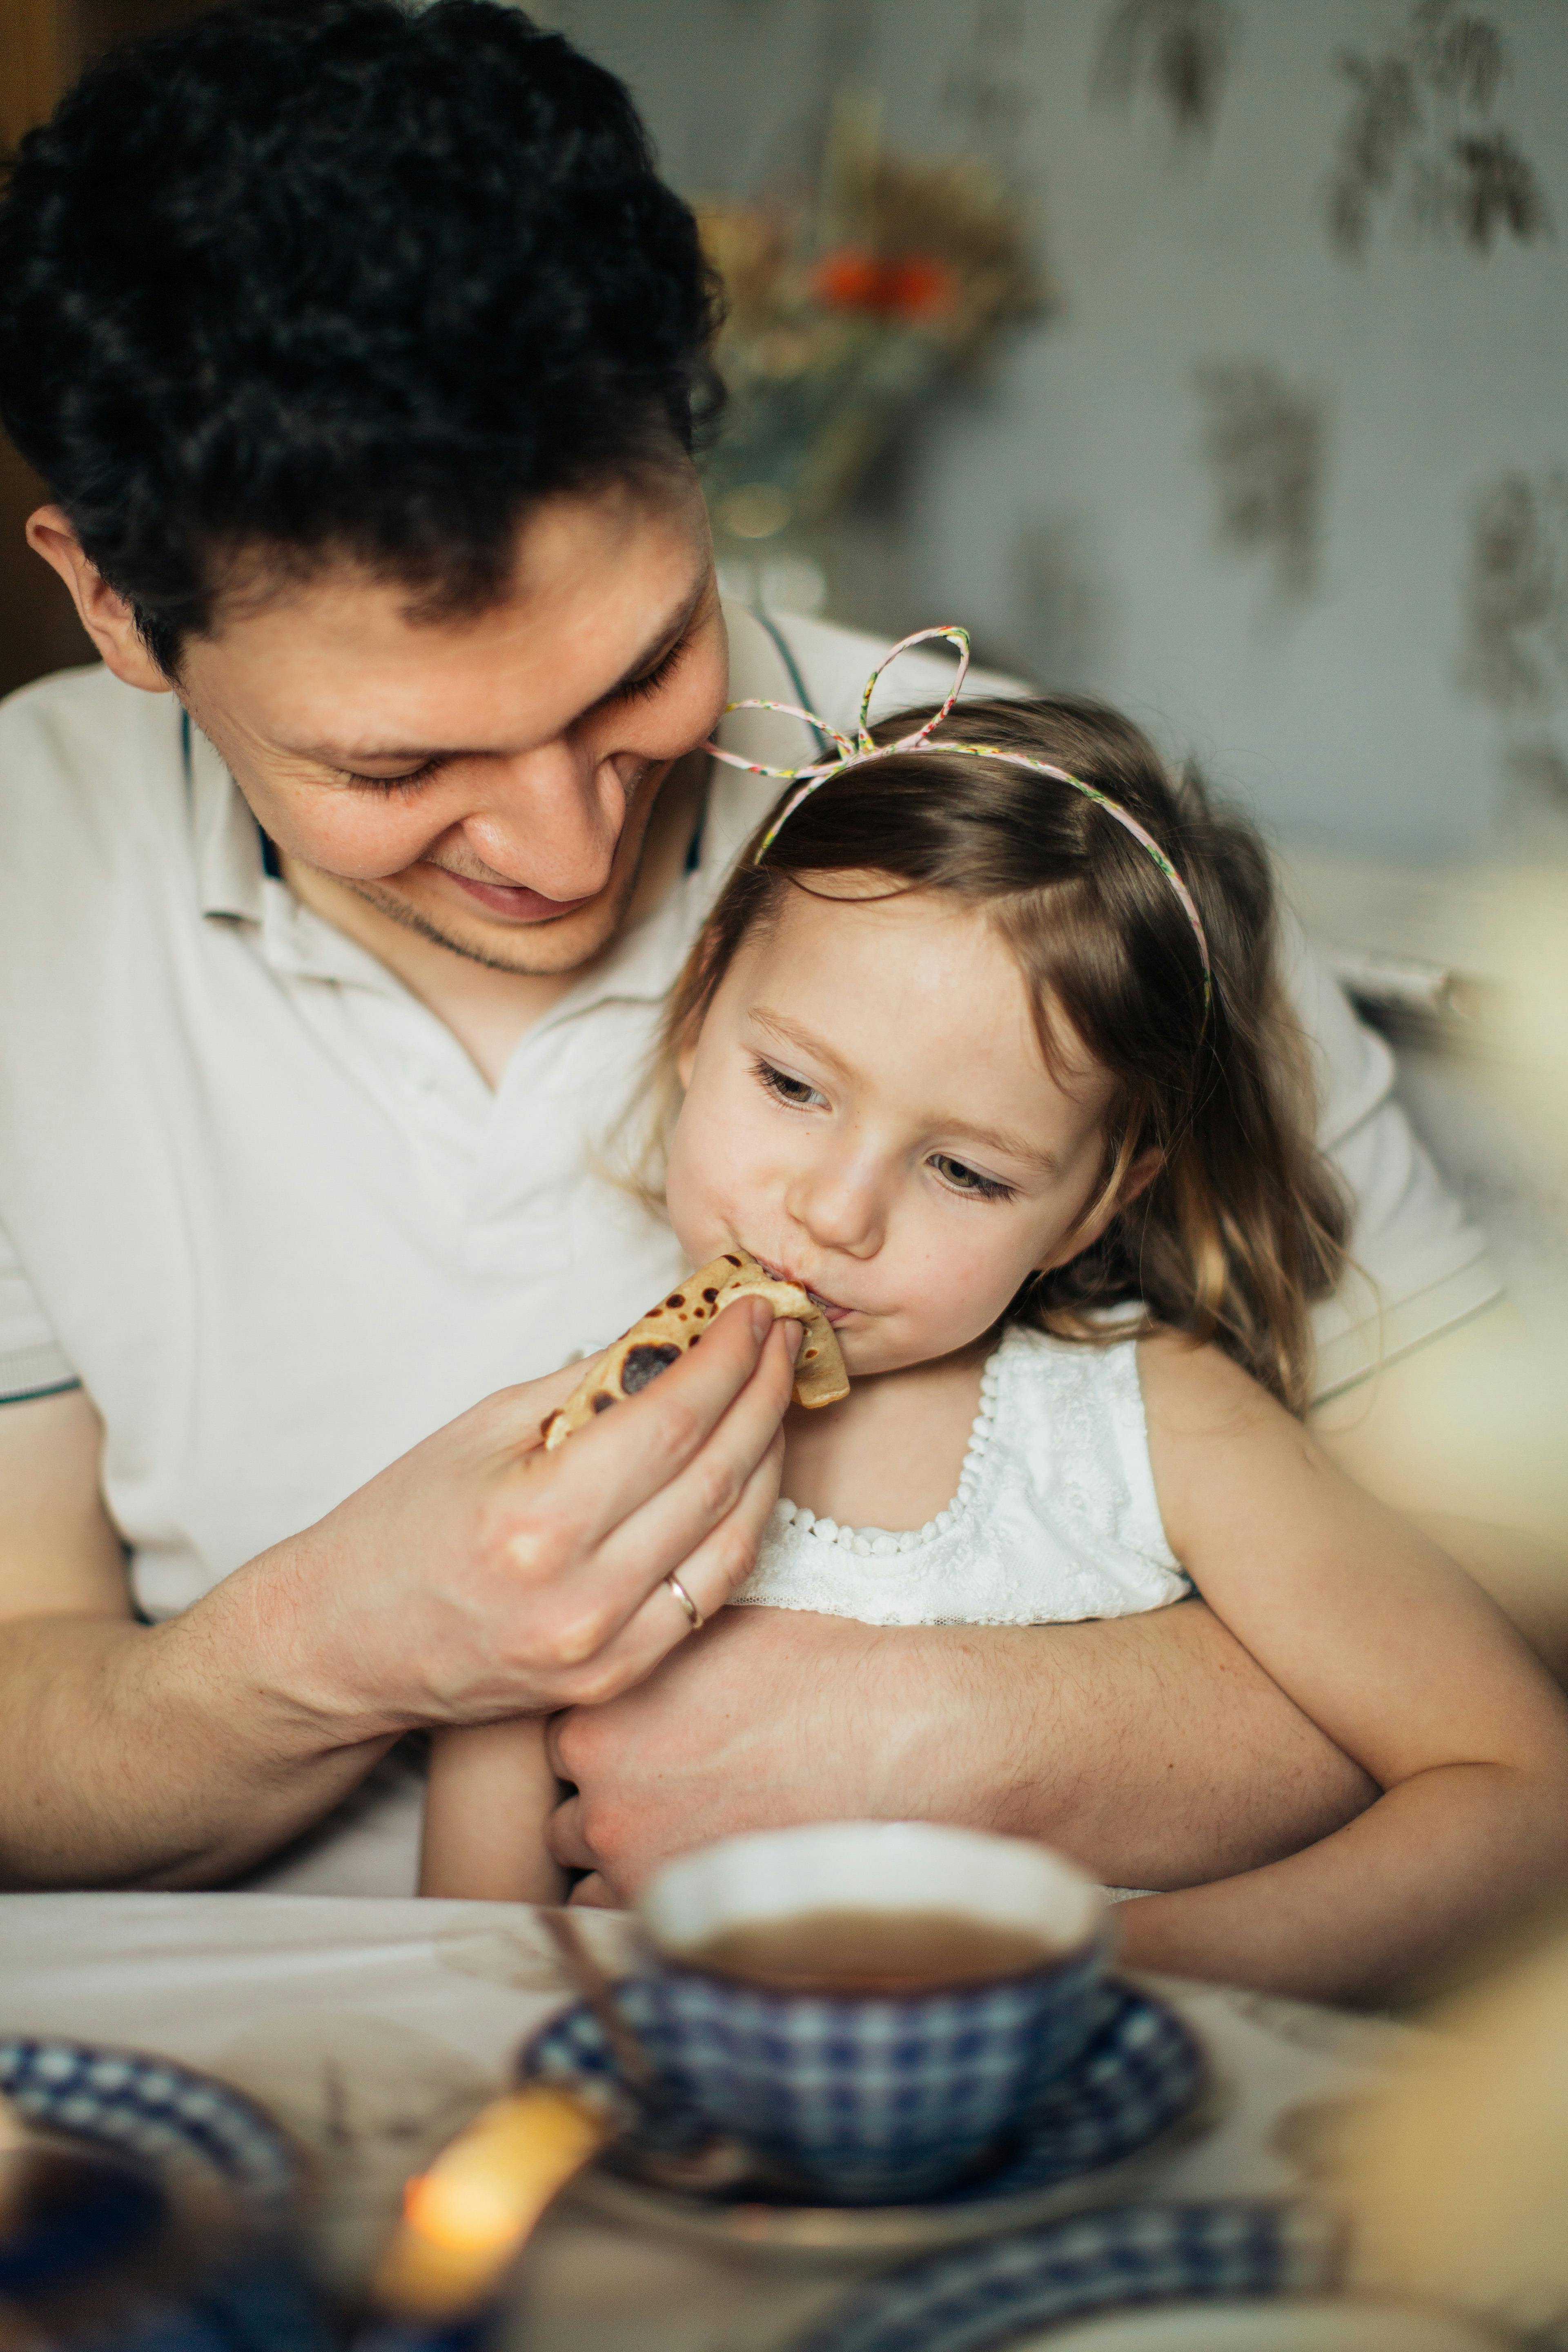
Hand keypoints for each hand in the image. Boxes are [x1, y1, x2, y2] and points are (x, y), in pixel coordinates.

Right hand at [239, 1296, 797, 1740]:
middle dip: (765, 1391)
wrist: (343, 1643)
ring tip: (776, 1393)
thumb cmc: (401, 1525)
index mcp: (537, 1519)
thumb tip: (682, 1330)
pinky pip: (712, 1594)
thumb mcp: (484, 1428)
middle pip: (717, 1473)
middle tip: (785, 1335)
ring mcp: (606, 1650)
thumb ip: (590, 1384)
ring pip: (736, 1537)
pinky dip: (744, 1524)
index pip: (673, 1419)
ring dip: (769, 1455)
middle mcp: (582, 1596)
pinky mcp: (618, 1680)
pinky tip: (751, 1472)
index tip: (757, 1307)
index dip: (730, 1357)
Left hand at [547, 1606, 973, 1904]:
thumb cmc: (824, 1671)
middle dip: (609, 1803)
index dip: (602, 1742)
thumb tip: (634, 1635)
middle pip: (570, 1813)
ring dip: (626, 1861)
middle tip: (670, 1790)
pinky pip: (636, 1924)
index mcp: (599, 1717)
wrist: (907, 1740)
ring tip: (691, 1836)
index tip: (640, 1742)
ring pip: (593, 1875)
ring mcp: (637, 1869)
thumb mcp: (720, 1626)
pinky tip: (710, 1874)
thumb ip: (655, 1646)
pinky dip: (660, 1905)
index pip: (557, 1742)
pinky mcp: (686, 1919)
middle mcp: (601, 1798)